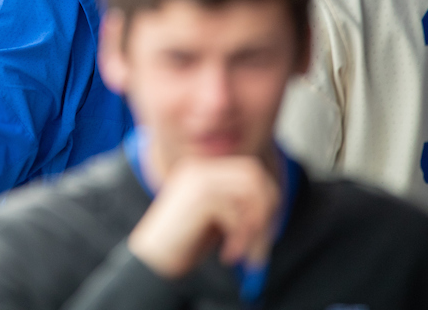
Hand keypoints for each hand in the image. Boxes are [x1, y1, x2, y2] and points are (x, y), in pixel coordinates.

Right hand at [127, 157, 278, 278]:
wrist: (153, 259)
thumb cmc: (185, 242)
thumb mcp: (218, 217)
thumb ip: (238, 203)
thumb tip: (274, 201)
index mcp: (203, 169)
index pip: (250, 169)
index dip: (267, 198)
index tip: (265, 229)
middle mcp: (200, 168)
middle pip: (254, 175)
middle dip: (266, 210)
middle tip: (261, 242)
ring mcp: (197, 180)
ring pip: (249, 192)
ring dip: (255, 228)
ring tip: (245, 251)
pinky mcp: (197, 197)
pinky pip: (236, 213)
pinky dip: (240, 238)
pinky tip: (228, 254)